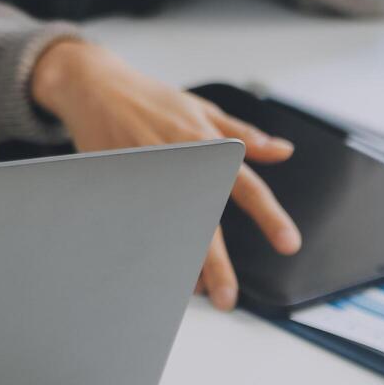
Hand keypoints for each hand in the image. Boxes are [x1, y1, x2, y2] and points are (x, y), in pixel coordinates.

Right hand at [30, 40, 301, 311]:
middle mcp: (180, 162)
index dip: (269, 216)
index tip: (287, 244)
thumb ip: (244, 134)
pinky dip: (151, 246)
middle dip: (216, 264)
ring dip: (181, 262)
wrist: (95, 88)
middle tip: (227, 296)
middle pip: (203, 221)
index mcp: (206, 144)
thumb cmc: (151, 99)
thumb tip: (282, 151)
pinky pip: (139, 224)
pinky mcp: (121, 183)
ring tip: (194, 289)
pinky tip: (159, 266)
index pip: (245, 186)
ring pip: (169, 229)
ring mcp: (148, 176)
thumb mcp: (202, 109)